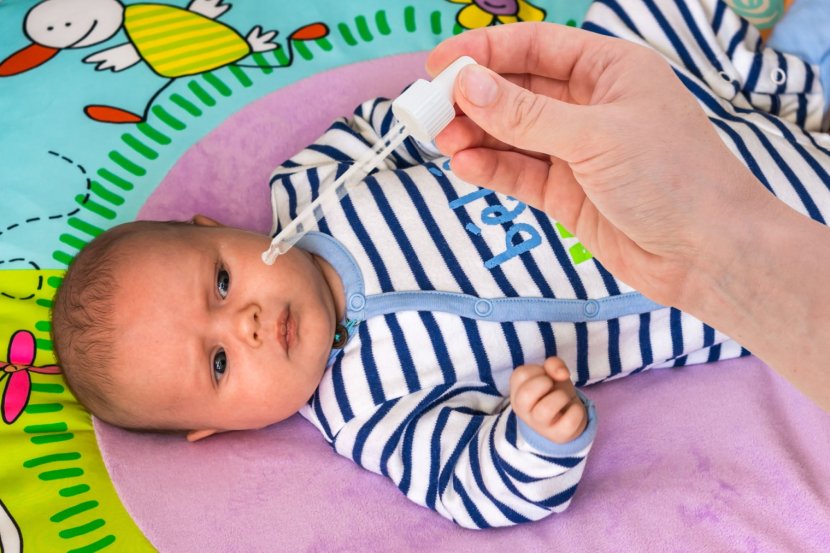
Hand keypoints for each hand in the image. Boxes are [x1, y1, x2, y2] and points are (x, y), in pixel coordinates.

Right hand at [427, 22, 766, 307]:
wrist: (708, 254)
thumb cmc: (671, 177)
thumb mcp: (595, 136)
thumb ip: (527, 114)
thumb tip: (468, 85)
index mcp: (609, 70)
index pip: (536, 48)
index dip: (486, 53)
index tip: (440, 66)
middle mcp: (590, 105)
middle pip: (518, 91)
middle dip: (474, 99)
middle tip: (430, 110)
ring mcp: (577, 151)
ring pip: (514, 134)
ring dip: (477, 135)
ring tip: (442, 140)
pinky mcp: (567, 193)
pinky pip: (520, 172)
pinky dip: (493, 168)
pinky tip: (466, 165)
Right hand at [510, 357, 586, 444]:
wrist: (566, 416)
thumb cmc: (552, 391)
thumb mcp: (550, 373)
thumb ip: (552, 364)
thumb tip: (561, 374)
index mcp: (517, 393)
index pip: (520, 375)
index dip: (537, 370)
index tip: (544, 377)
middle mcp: (524, 411)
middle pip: (526, 394)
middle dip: (544, 383)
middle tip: (550, 386)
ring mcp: (539, 426)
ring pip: (546, 409)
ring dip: (561, 396)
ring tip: (562, 398)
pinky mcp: (557, 436)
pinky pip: (570, 421)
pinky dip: (577, 410)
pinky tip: (572, 410)